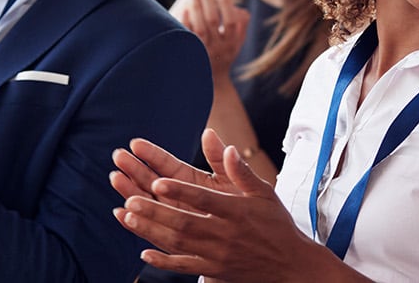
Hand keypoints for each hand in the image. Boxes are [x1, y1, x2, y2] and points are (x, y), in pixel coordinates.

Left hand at [114, 136, 337, 281]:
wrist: (291, 265)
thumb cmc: (276, 224)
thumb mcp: (265, 194)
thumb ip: (242, 172)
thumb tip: (229, 147)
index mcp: (237, 211)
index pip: (203, 199)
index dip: (180, 190)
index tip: (158, 180)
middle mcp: (226, 234)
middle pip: (184, 222)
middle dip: (155, 211)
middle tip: (130, 200)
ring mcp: (218, 255)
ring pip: (179, 244)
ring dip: (151, 231)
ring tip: (127, 217)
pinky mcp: (215, 270)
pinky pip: (185, 267)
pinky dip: (163, 262)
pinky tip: (144, 252)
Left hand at [170, 0, 249, 76]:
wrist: (211, 82)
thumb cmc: (225, 55)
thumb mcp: (237, 43)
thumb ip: (241, 26)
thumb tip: (243, 10)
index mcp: (232, 42)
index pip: (230, 19)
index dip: (225, 2)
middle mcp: (218, 47)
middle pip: (212, 20)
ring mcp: (203, 52)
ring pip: (199, 28)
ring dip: (196, 8)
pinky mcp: (190, 55)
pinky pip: (187, 38)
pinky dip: (185, 23)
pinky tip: (183, 9)